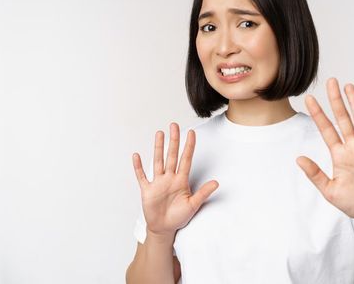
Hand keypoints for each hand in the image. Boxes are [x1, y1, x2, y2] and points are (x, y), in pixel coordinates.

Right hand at [132, 123, 219, 237]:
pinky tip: (136, 156)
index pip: (186, 159)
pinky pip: (142, 176)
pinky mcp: (147, 190)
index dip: (189, 146)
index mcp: (181, 180)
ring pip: (158, 161)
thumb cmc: (179, 217)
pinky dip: (138, 167)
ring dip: (158, 148)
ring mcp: (158, 183)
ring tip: (159, 134)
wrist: (164, 228)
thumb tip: (217, 182)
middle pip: (172, 155)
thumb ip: (203, 193)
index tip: (191, 132)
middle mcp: (169, 178)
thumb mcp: (193, 205)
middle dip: (173, 141)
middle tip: (174, 125)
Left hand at [296, 78, 353, 227]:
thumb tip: (298, 159)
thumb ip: (315, 175)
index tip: (309, 99)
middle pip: (343, 118)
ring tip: (349, 86)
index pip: (326, 129)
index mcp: (339, 155)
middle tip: (331, 82)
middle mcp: (353, 147)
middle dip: (336, 100)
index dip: (318, 114)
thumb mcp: (330, 191)